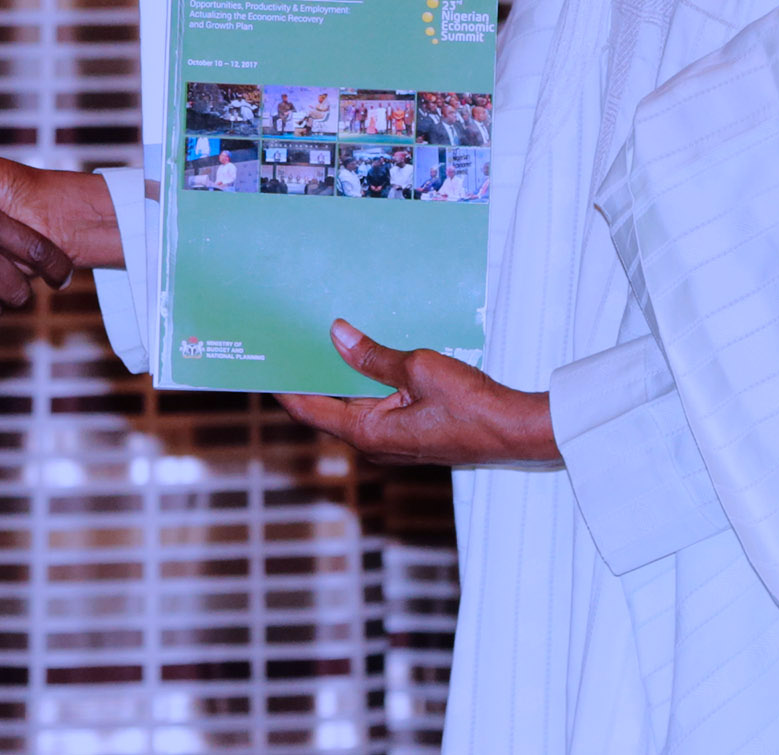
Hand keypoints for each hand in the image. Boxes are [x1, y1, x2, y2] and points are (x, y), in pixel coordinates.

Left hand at [275, 320, 558, 467]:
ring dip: (337, 377)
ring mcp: (392, 440)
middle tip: (289, 343)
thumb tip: (338, 335)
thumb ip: (374, 355)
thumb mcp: (419, 369)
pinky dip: (362, 383)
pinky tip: (364, 356)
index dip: (283, 386)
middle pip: (326, 408)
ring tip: (321, 341)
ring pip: (351, 406)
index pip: (309, 409)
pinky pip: (375, 407)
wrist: (514, 432)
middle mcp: (375, 443)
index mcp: (368, 432)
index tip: (263, 363)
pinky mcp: (409, 434)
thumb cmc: (472, 405)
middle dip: (308, 376)